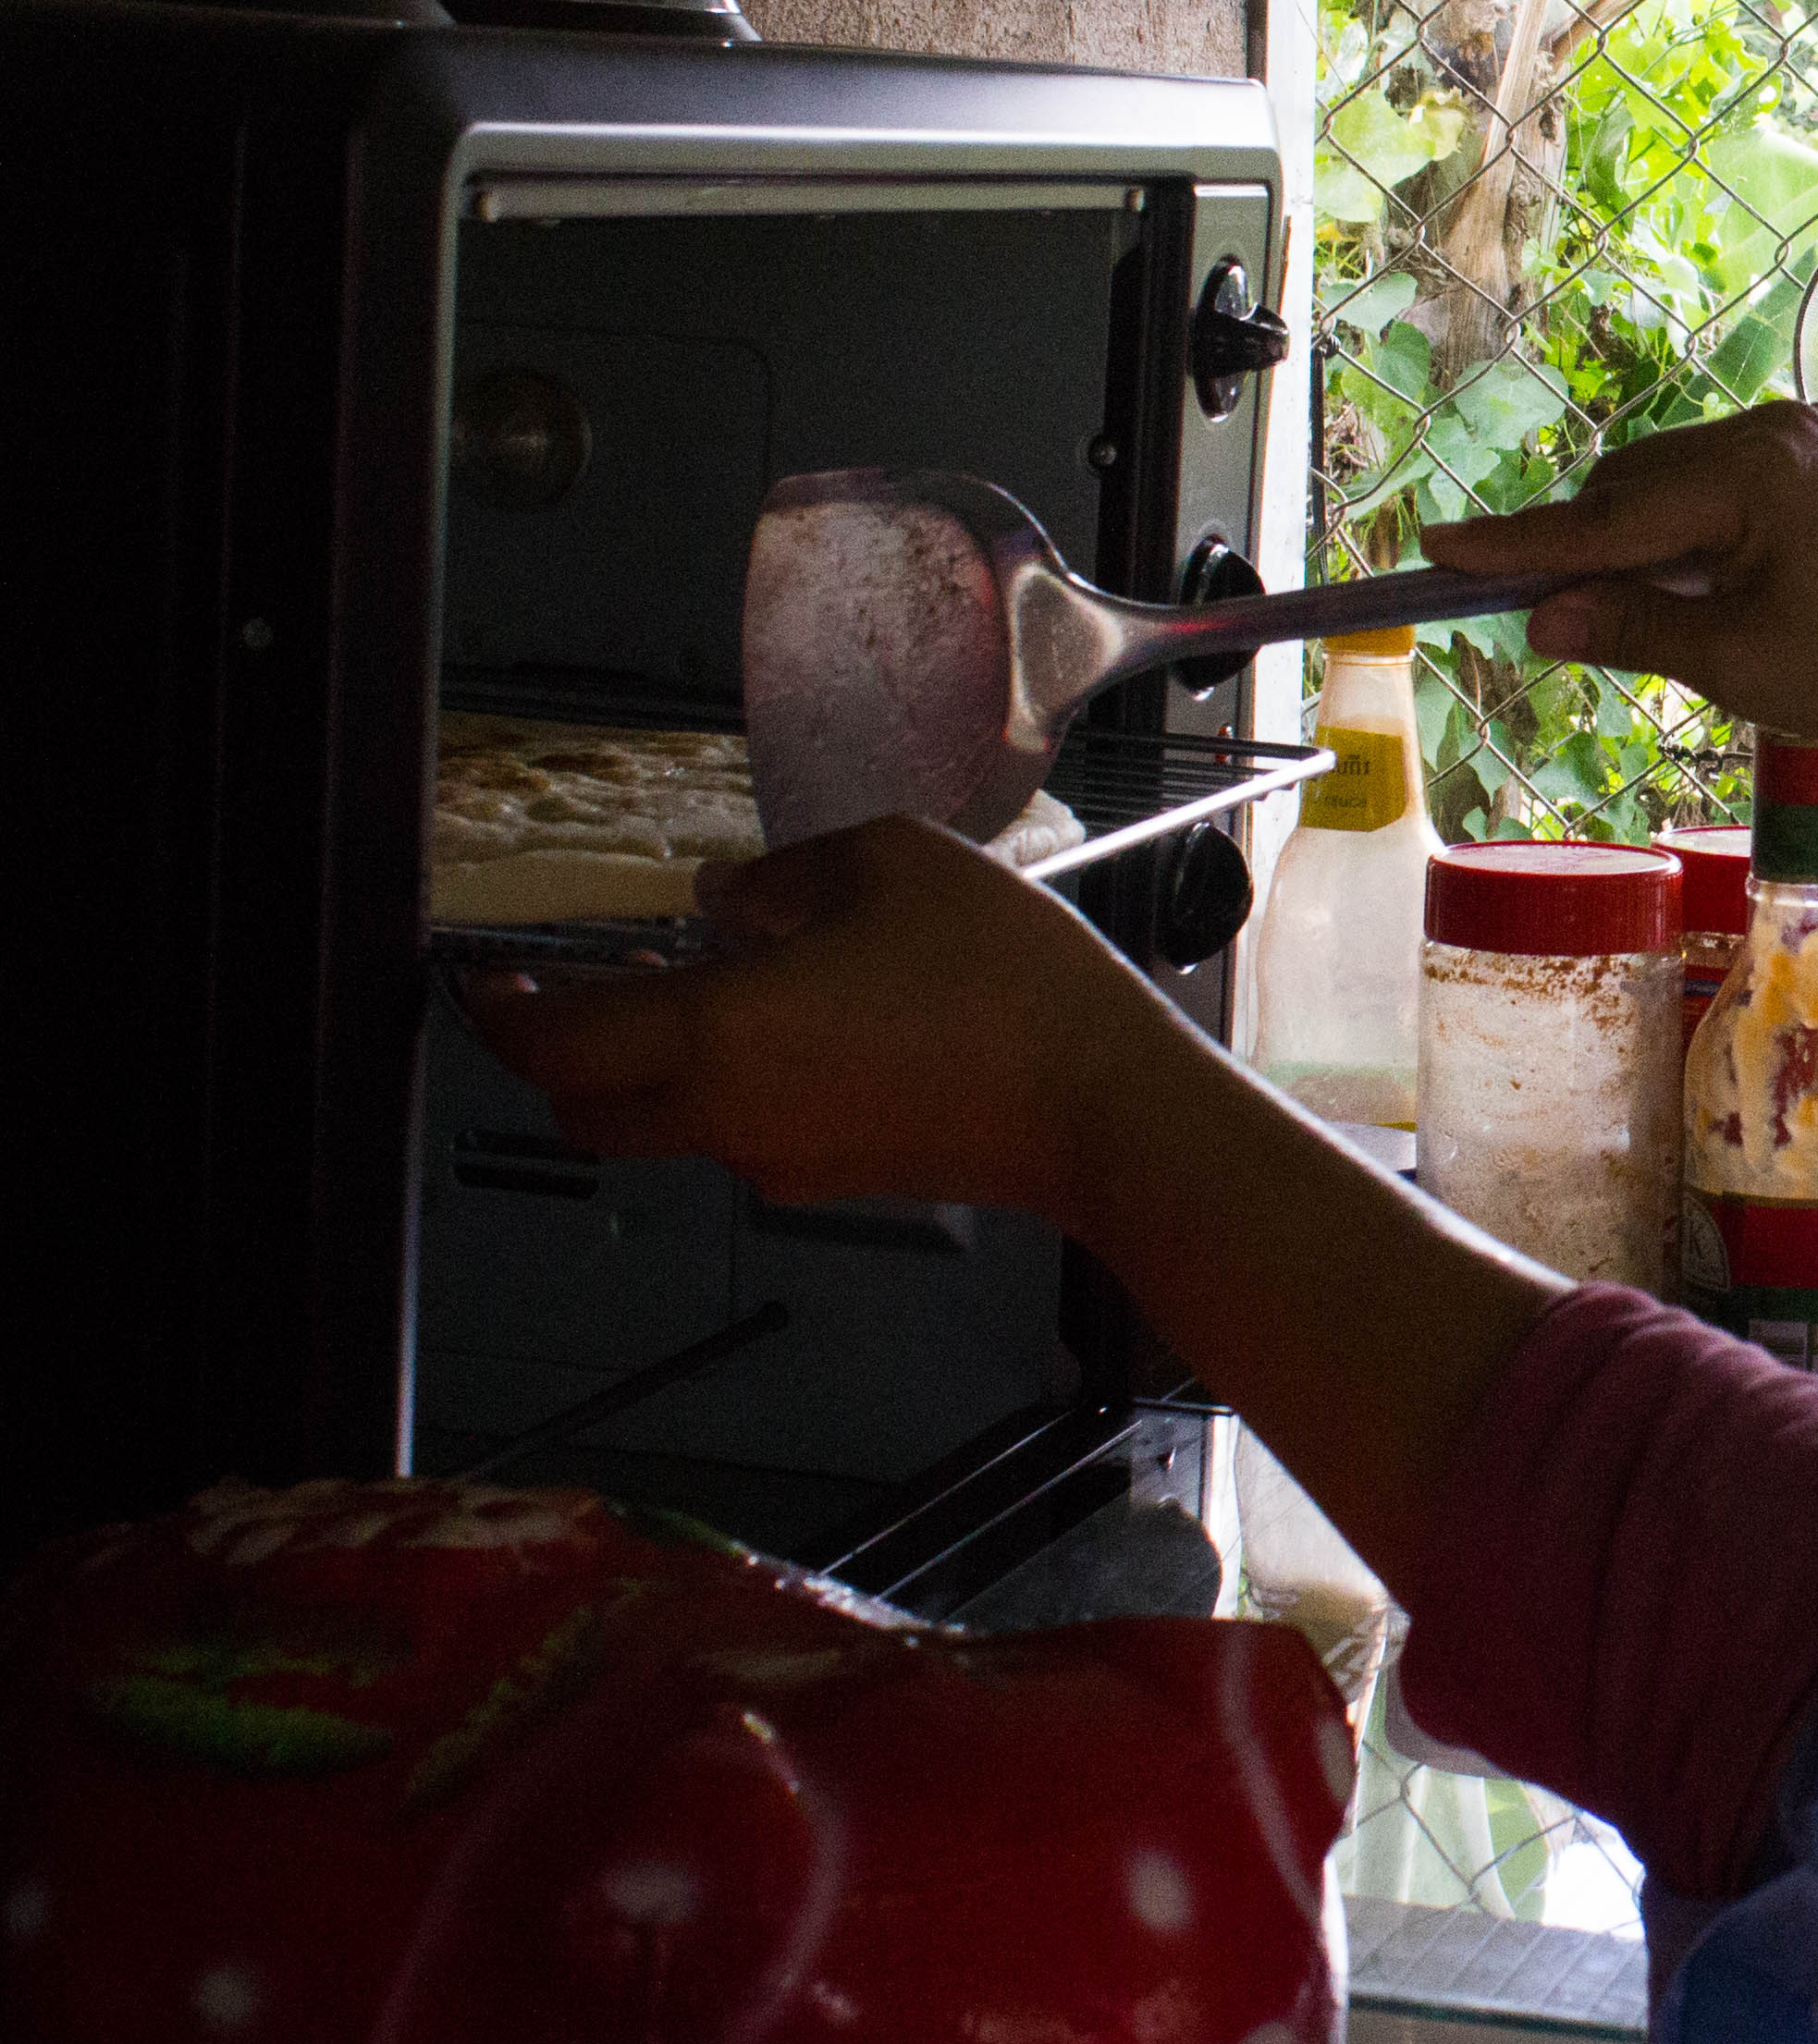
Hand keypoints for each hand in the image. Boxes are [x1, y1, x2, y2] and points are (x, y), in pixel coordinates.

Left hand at [464, 819, 1198, 1228]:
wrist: (1102, 1106)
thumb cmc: (1006, 983)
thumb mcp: (896, 864)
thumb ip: (786, 874)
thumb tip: (730, 898)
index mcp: (716, 1033)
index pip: (550, 1043)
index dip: (498, 1010)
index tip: (487, 973)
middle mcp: (725, 1114)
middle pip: (584, 1107)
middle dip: (564, 1051)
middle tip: (592, 981)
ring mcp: (779, 1159)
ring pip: (668, 1123)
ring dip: (661, 1065)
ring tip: (725, 984)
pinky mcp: (836, 1178)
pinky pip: (748, 1132)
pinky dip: (741, 1086)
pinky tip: (814, 1023)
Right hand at [1418, 403, 1817, 748]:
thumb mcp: (1736, 663)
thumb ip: (1632, 629)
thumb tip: (1540, 620)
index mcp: (1757, 470)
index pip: (1610, 516)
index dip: (1521, 543)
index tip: (1438, 545)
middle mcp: (1786, 423)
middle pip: (1642, 481)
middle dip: (1598, 544)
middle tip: (1566, 611)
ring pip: (1689, 472)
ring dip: (1658, 530)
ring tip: (1675, 603)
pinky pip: (1748, 469)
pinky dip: (1718, 516)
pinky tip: (1739, 573)